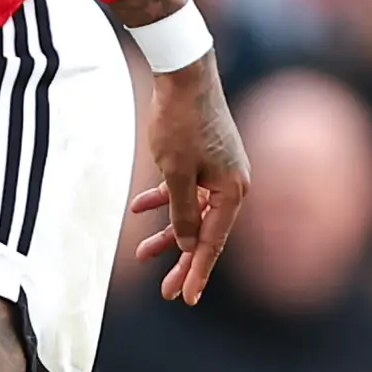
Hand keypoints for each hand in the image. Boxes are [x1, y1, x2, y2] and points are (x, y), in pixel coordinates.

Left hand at [127, 48, 247, 302]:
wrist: (184, 73)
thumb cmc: (180, 123)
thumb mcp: (176, 173)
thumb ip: (182, 212)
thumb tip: (185, 244)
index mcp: (233, 191)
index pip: (213, 242)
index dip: (196, 272)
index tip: (185, 299)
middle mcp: (233, 183)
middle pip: (206, 231)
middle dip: (181, 260)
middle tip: (166, 291)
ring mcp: (220, 169)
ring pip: (193, 211)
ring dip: (168, 232)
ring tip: (143, 256)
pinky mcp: (206, 157)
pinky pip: (186, 188)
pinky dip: (164, 200)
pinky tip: (138, 210)